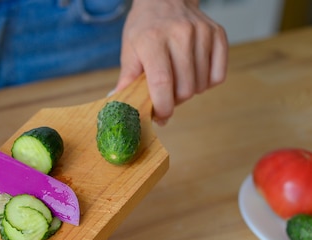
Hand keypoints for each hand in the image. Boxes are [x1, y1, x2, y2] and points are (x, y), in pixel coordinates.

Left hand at [115, 0, 227, 124]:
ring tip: (177, 82)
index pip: (162, 82)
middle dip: (174, 101)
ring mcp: (201, 33)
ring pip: (201, 85)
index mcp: (152, 40)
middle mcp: (180, 34)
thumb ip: (127, 79)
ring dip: (189, 92)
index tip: (160, 116)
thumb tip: (117, 104)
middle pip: (184, 88)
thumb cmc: (144, 28)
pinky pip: (218, 75)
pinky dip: (207, 83)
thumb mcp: (130, 50)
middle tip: (165, 96)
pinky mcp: (217, 34)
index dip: (162, 106)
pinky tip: (194, 75)